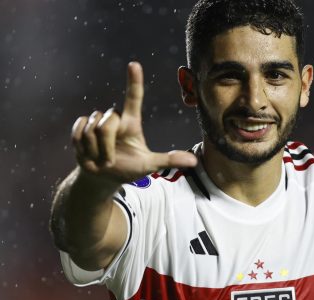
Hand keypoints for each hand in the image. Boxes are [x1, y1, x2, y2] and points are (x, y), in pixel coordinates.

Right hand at [71, 62, 196, 183]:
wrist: (102, 177)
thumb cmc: (128, 169)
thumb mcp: (149, 166)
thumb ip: (168, 161)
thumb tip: (193, 162)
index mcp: (131, 123)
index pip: (134, 98)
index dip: (134, 81)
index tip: (134, 65)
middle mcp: (115, 118)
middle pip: (107, 123)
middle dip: (106, 146)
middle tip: (109, 161)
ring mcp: (96, 122)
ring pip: (92, 129)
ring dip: (95, 150)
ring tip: (100, 158)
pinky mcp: (80, 127)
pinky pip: (78, 131)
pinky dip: (82, 148)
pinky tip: (87, 154)